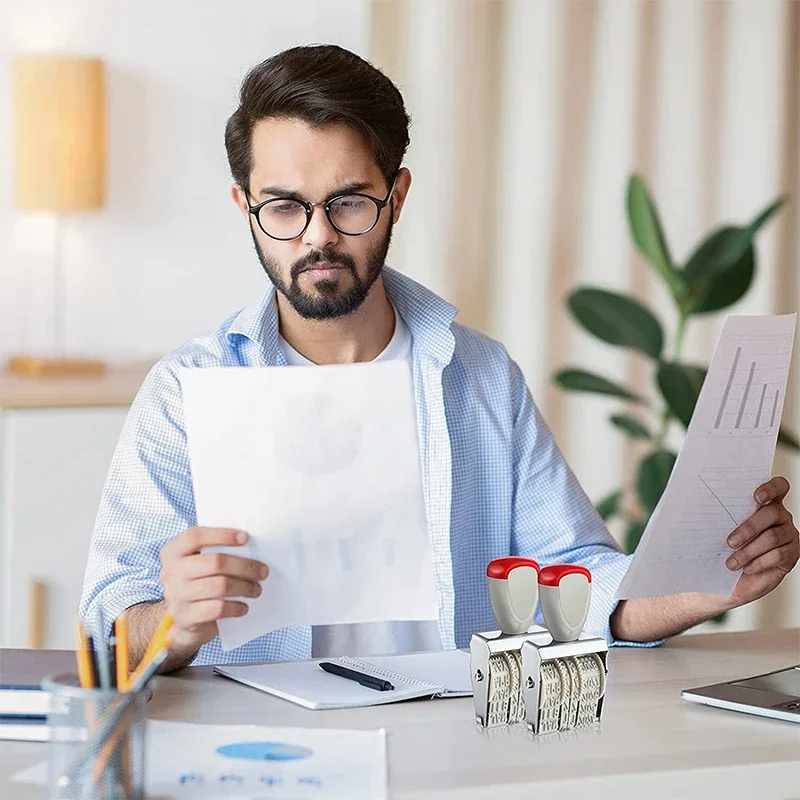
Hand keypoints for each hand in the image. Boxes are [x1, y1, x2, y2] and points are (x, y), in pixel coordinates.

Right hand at [159, 527, 268, 655]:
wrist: (180, 622)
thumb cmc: (196, 584)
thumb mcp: (196, 565)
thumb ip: (213, 552)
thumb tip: (250, 546)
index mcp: (172, 553)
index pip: (195, 536)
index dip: (221, 535)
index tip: (245, 538)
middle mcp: (171, 572)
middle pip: (215, 562)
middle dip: (244, 566)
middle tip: (262, 571)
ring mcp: (177, 596)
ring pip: (220, 586)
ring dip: (245, 587)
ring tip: (256, 589)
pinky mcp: (186, 617)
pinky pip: (218, 608)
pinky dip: (236, 607)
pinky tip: (244, 606)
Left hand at [726, 477, 798, 606]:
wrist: (736, 578)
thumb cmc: (728, 548)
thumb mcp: (724, 530)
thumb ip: (724, 517)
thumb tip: (702, 511)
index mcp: (765, 503)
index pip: (778, 486)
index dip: (771, 488)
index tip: (756, 497)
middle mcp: (780, 515)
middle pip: (771, 513)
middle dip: (748, 528)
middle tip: (729, 542)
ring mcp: (789, 534)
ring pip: (772, 537)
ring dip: (748, 551)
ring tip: (731, 562)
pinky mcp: (792, 553)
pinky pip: (778, 555)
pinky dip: (759, 562)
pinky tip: (746, 567)